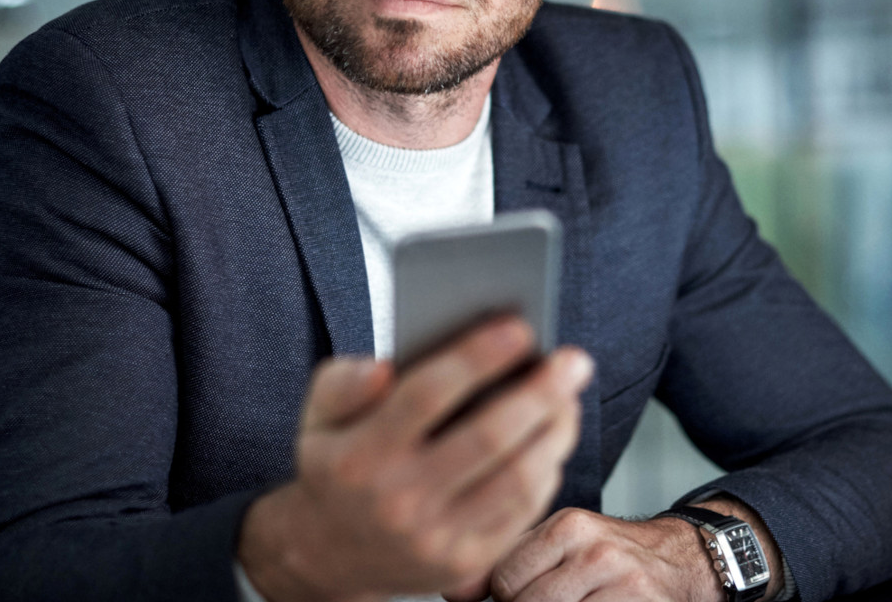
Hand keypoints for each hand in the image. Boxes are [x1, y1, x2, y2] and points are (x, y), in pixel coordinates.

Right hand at [237, 317, 593, 601]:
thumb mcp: (318, 418)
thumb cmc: (337, 467)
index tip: (520, 327)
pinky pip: (522, 513)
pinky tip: (554, 439)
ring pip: (516, 478)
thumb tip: (383, 367)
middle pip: (487, 437)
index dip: (479, 357)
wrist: (330, 555)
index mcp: (360, 456)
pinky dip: (547, 470)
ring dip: (555, 431)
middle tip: (572, 360)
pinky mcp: (464, 564)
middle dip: (541, 393)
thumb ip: (343, 383)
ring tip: (570, 396)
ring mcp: (434, 539)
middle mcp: (398, 501)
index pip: (427, 395)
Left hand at [454, 508, 717, 601]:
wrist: (682, 563)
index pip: (503, 578)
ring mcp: (620, 584)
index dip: (503, 598)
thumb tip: (453, 590)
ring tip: (570, 600)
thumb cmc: (609, 558)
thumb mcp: (562, 544)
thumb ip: (508, 561)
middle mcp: (595, 550)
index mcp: (568, 526)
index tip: (516, 596)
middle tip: (551, 598)